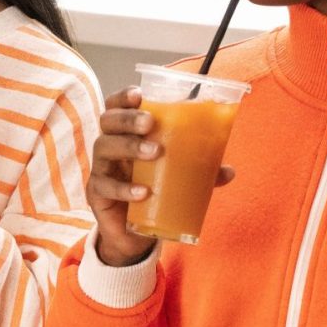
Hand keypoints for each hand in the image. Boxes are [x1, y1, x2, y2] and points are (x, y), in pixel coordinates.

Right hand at [86, 87, 235, 266]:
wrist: (132, 233)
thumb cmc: (151, 192)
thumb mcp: (176, 178)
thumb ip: (200, 171)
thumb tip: (229, 171)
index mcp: (126, 135)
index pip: (116, 107)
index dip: (123, 97)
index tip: (139, 94)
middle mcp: (109, 147)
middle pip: (108, 121)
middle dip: (128, 118)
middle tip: (150, 123)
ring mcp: (101, 169)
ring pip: (104, 148)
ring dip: (129, 146)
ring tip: (155, 152)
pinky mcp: (97, 194)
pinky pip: (105, 187)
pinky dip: (124, 188)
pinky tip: (143, 192)